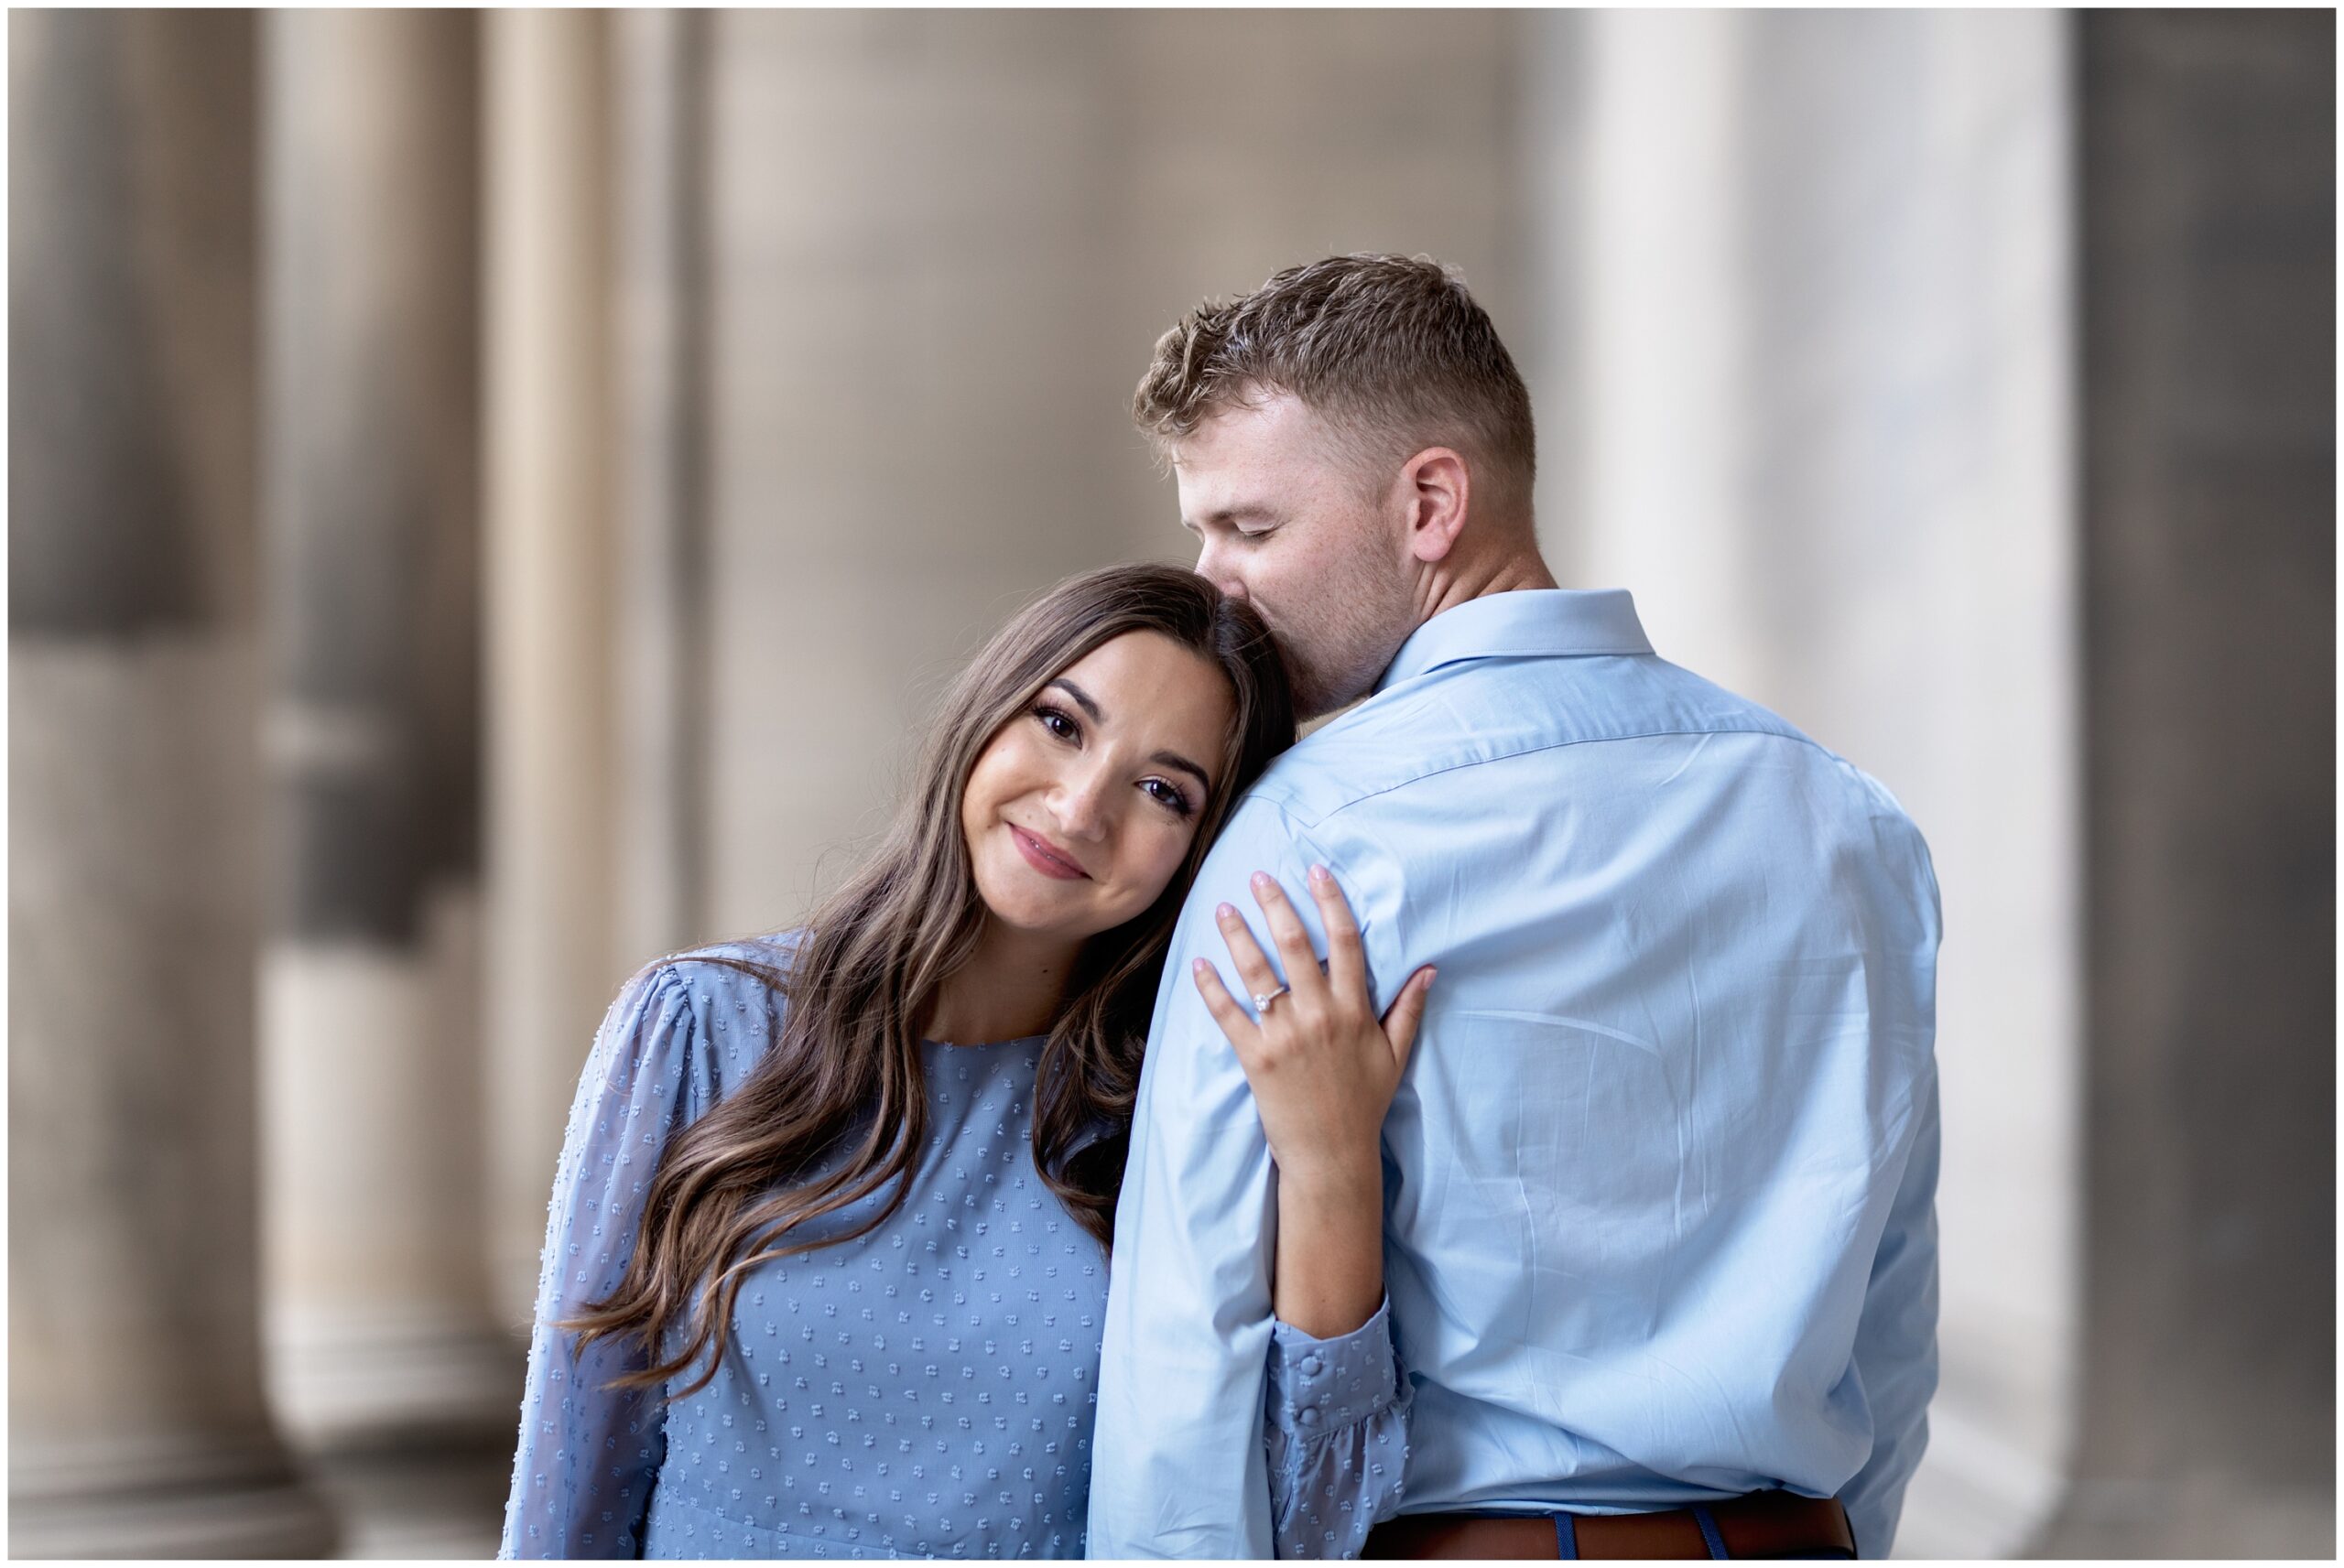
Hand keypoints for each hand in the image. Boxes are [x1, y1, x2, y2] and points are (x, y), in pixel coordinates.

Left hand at [1192, 865, 1435, 1189]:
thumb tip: (1429, 969)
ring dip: (1239, 936)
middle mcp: (1320, 1016)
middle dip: (1276, 906)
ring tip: (1223, 908)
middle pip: (1297, 946)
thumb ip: (1408, 1009)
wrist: (1332, 1155)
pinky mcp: (1256, 1058)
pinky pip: (1229, 1015)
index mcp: (1355, 1011)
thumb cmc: (1364, 1104)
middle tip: (1258, 877)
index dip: (1331, 902)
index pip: (1347, 943)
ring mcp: (1286, 1036)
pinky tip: (1200, 963)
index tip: (1316, 872)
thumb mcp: (1395, 1055)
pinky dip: (1212, 988)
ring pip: (1258, 974)